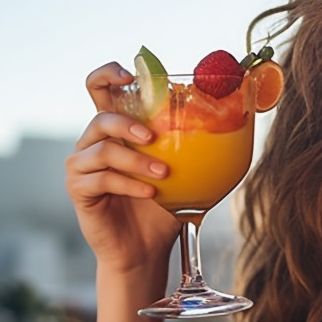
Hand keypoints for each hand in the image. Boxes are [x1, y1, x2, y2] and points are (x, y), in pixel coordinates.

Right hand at [65, 62, 179, 273]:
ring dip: (136, 160)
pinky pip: (100, 178)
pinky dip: (129, 184)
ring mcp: (82, 165)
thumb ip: (196, 143)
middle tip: (153, 137)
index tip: (130, 76)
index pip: (99, 87)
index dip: (109, 74)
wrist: (147, 247)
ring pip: (102, 149)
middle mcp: (93, 142)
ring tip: (163, 175)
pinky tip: (150, 193)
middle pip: (101, 116)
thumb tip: (243, 119)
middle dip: (129, 125)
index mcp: (116, 129)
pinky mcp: (79, 190)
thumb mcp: (185, 170)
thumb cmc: (166, 206)